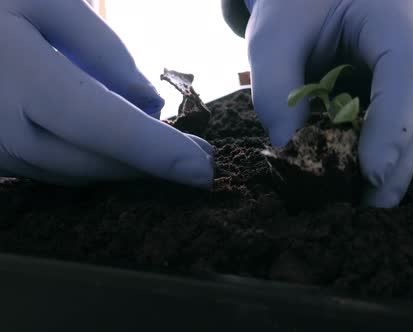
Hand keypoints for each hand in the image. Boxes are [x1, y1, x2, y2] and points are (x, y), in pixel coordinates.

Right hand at [0, 0, 212, 186]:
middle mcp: (1, 122)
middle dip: (152, 169)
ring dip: (127, 173)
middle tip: (203, 166)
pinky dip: (96, 169)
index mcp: (18, 72)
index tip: (201, 171)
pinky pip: (52, 172)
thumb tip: (148, 104)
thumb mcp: (44, 0)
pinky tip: (126, 159)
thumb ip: (102, 49)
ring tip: (174, 163)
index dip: (154, 152)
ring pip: (73, 174)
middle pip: (92, 161)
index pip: (101, 125)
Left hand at [244, 0, 412, 206]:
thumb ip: (275, 88)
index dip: (394, 125)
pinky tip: (384, 168)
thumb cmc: (295, 10)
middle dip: (401, 164)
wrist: (316, 0)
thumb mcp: (271, 37)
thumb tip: (292, 152)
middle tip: (365, 209)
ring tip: (374, 191)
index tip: (370, 174)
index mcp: (387, 16)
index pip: (405, 69)